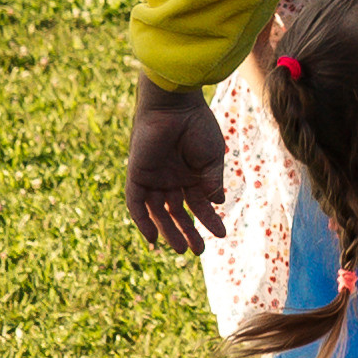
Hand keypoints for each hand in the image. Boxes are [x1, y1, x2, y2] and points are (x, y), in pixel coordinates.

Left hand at [126, 80, 227, 252]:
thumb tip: (218, 204)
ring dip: (168, 231)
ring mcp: (154, 178)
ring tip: (182, 249)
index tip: (221, 235)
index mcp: (190, 175)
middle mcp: (171, 179)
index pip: (198, 204)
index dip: (209, 220)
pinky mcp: (138, 175)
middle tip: (197, 251)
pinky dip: (143, 221)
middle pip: (176, 212)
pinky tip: (153, 239)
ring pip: (158, 212)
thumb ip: (213, 182)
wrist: (176, 106)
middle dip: (187, 232)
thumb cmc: (197, 126)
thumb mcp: (212, 158)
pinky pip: (136, 203)